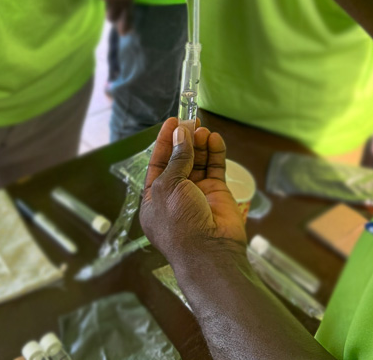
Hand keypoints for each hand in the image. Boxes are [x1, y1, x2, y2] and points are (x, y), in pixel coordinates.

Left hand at [139, 117, 247, 265]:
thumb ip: (177, 160)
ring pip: (198, 162)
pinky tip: (214, 139)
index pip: (158, 163)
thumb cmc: (179, 221)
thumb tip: (181, 135)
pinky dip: (215, 153)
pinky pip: (215, 168)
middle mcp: (175, 194)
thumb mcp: (169, 187)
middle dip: (185, 140)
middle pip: (180, 160)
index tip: (173, 121)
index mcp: (155, 197)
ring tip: (203, 129)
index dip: (165, 141)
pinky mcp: (217, 193)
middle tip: (192, 121)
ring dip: (200, 145)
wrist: (209, 252)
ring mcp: (197, 193)